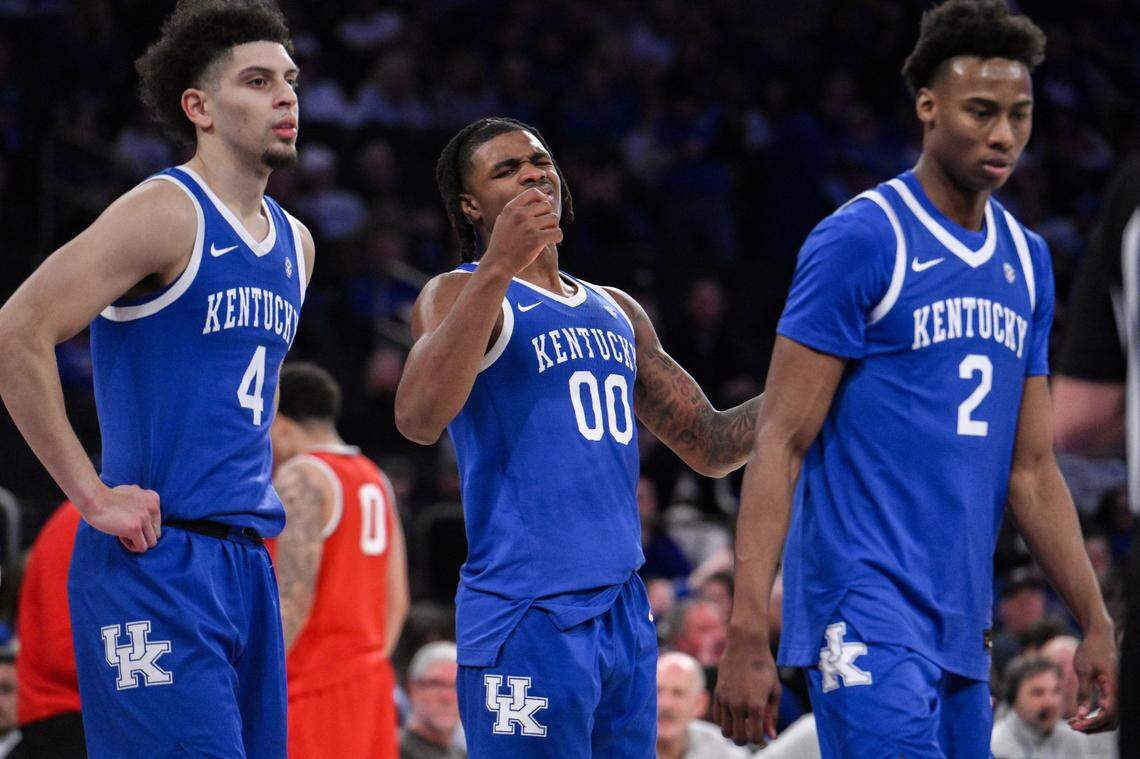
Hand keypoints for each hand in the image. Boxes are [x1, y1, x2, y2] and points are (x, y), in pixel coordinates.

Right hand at [81, 484, 161, 552]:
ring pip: (151, 543)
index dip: (142, 527)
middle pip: (156, 534)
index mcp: (154, 498)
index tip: (128, 521)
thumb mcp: (131, 492)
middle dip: (141, 535)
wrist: (93, 499)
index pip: (157, 523)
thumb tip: (148, 516)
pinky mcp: (135, 528)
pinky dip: (131, 546)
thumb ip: (142, 501)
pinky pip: (141, 547)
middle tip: (125, 528)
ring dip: (137, 542)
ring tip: (122, 533)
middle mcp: (153, 507)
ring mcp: (145, 518)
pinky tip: (120, 536)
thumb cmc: (107, 498)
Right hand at [481, 187, 562, 275]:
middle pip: (546, 205)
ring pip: (554, 218)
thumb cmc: (502, 243)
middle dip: (548, 216)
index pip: (533, 193)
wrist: (498, 263)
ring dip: (553, 227)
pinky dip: (557, 237)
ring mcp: (528, 226)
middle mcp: (520, 214)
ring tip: (547, 234)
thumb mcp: (503, 220)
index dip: (542, 198)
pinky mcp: (536, 239)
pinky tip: (552, 241)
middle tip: (544, 227)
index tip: (543, 209)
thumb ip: (519, 209)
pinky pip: (557, 232)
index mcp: (511, 208)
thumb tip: (545, 197)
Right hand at [712, 629, 779, 745]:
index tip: (764, 738)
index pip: (755, 737)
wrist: (745, 645)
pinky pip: (718, 717)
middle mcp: (738, 705)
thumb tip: (771, 736)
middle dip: (746, 740)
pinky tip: (735, 716)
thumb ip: (772, 715)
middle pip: (738, 738)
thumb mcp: (774, 690)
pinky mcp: (717, 693)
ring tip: (743, 725)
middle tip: (753, 733)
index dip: (761, 741)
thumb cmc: (764, 666)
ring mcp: (725, 700)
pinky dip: (725, 722)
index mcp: (755, 706)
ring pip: (725, 731)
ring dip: (734, 732)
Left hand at [1068, 622, 1117, 732]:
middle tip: (1072, 725)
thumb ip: (1083, 692)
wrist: (1100, 636)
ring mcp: (1118, 693)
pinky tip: (1081, 716)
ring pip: (1112, 718)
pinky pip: (1109, 711)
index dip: (1091, 722)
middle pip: (1111, 721)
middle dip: (1092, 726)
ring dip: (1095, 724)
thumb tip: (1081, 714)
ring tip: (1075, 723)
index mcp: (1114, 688)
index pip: (1108, 714)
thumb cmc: (1090, 650)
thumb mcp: (1083, 670)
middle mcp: (1120, 693)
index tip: (1074, 724)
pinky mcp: (1113, 691)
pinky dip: (1097, 717)